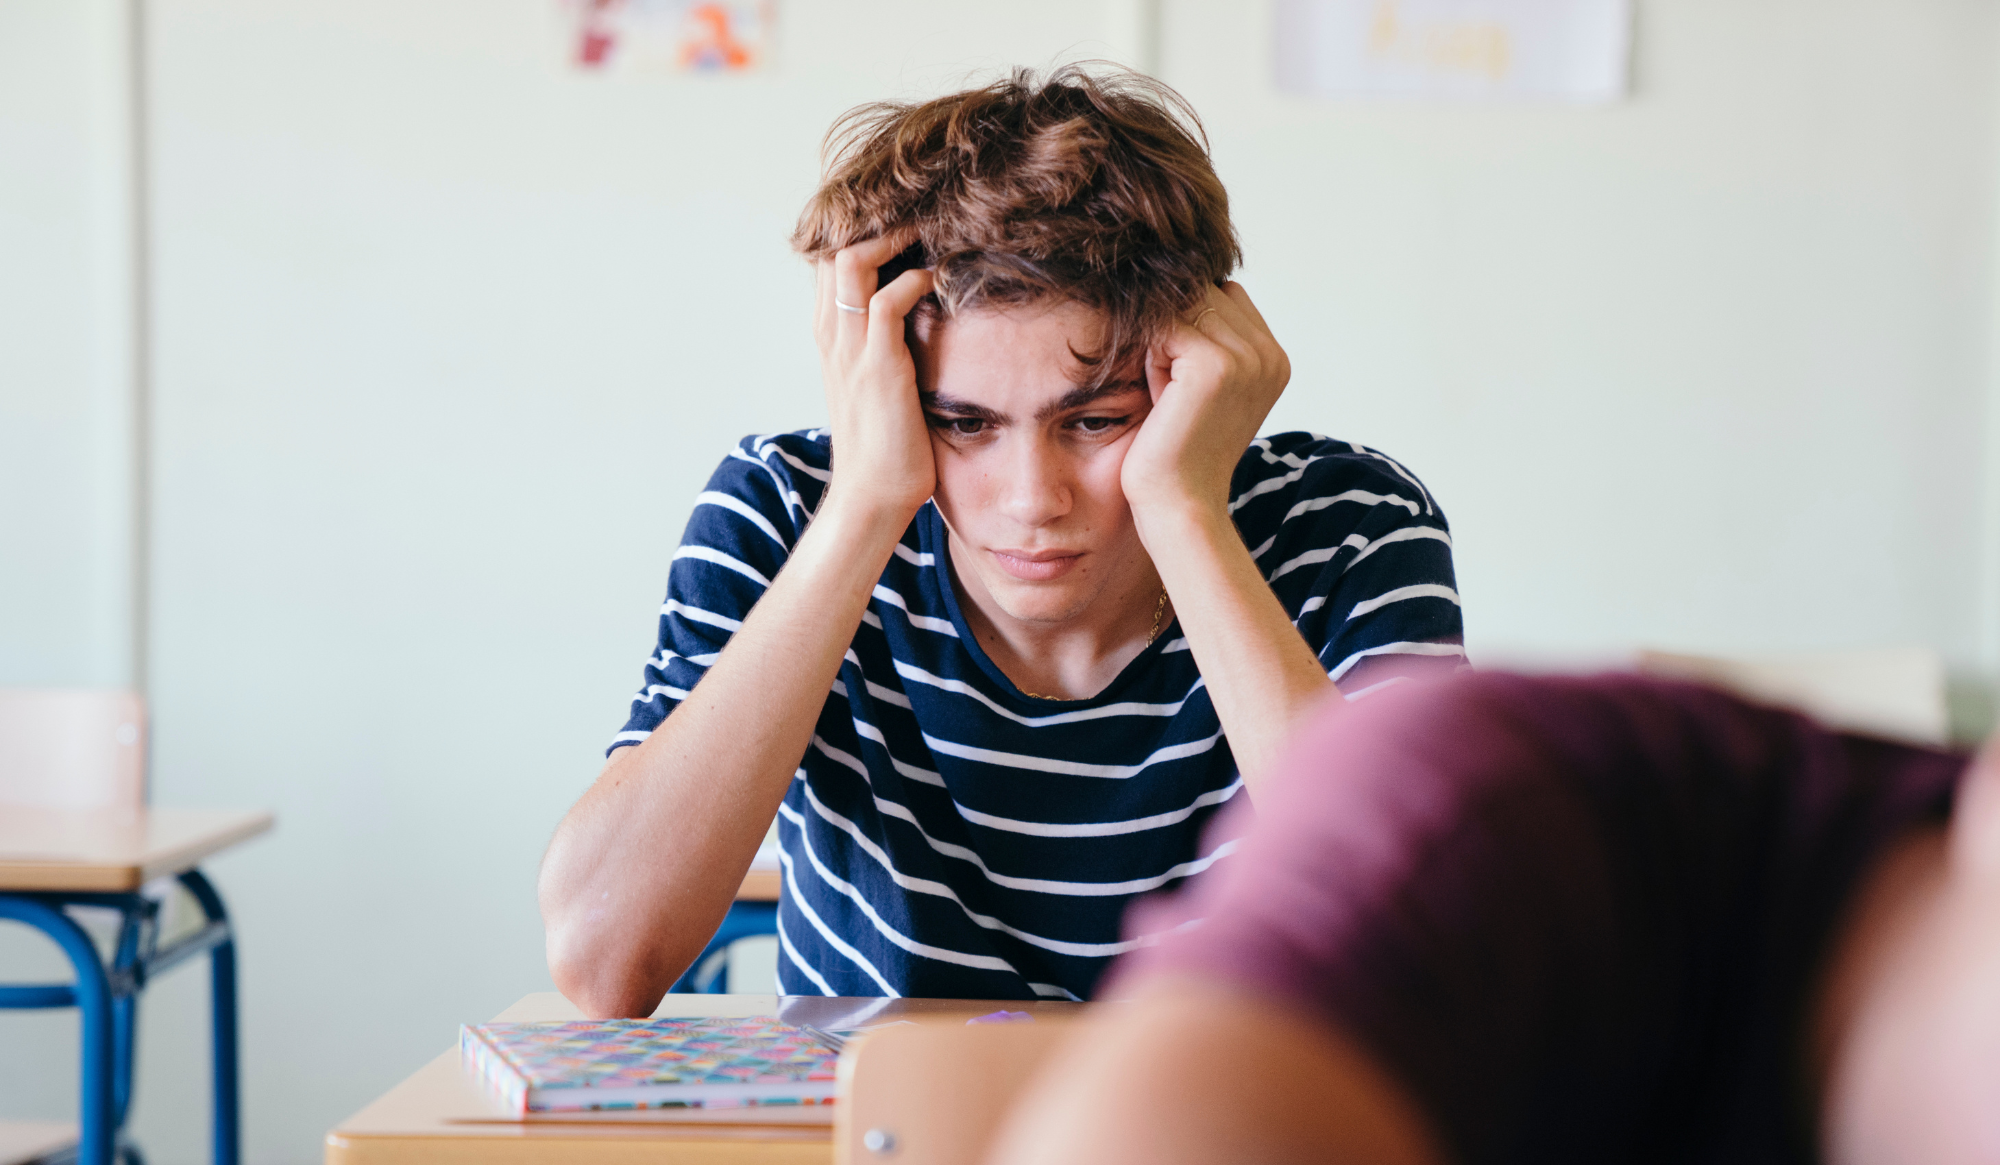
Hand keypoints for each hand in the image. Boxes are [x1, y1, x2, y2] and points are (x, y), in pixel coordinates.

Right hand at [813, 229, 936, 523]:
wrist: (871, 498)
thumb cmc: (885, 447)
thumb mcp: (879, 383)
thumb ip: (888, 347)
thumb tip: (923, 320)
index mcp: (830, 337)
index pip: (831, 259)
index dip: (864, 230)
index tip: (906, 220)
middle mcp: (832, 335)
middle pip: (834, 246)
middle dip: (877, 221)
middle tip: (922, 214)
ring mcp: (850, 349)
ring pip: (853, 261)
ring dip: (894, 238)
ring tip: (930, 232)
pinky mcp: (878, 367)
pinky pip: (887, 302)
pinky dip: (915, 280)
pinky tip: (941, 280)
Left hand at [1122, 282, 1290, 523]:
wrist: (1178, 504)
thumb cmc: (1177, 448)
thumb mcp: (1200, 386)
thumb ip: (1206, 338)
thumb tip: (1174, 280)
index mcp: (1275, 359)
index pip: (1226, 296)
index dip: (1191, 325)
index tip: (1181, 379)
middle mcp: (1270, 355)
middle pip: (1205, 293)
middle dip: (1174, 329)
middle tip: (1171, 389)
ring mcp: (1247, 358)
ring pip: (1183, 306)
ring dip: (1161, 342)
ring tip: (1166, 392)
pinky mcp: (1215, 365)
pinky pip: (1165, 326)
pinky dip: (1151, 357)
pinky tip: (1160, 397)